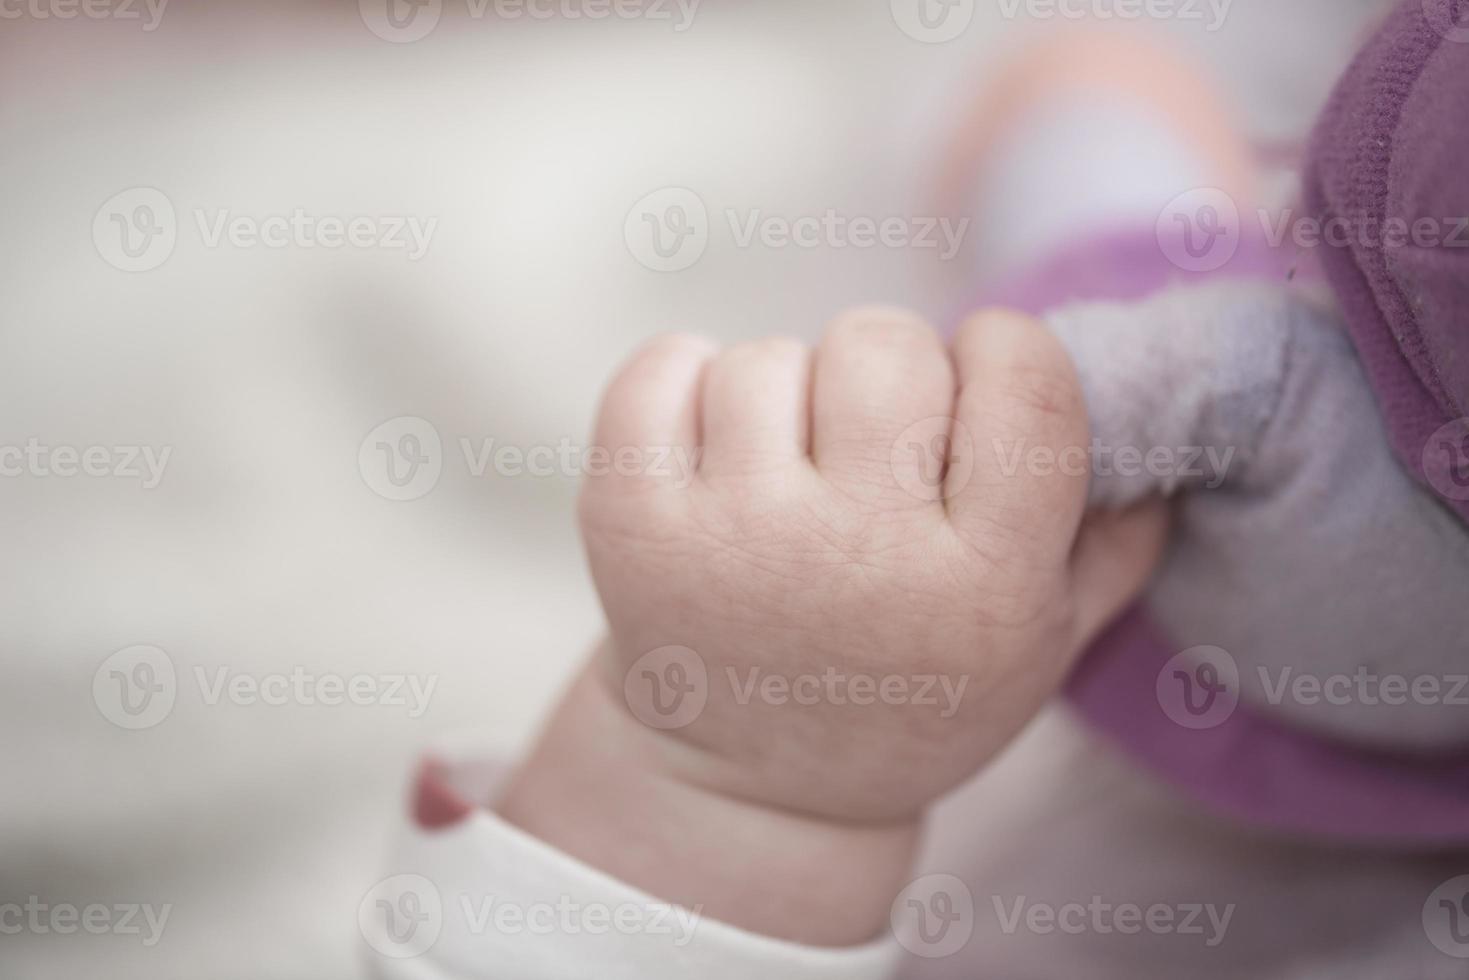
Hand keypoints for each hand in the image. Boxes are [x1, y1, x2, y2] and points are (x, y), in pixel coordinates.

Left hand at [502, 307, 1165, 943]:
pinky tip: (705, 443)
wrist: (751, 782)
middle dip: (886, 372)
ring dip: (783, 393)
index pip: (1025, 377)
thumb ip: (1116, 539)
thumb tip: (1159, 421)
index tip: (973, 390)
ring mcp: (735, 542)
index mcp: (985, 586)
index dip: (1000, 353)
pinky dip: (677, 378)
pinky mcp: (632, 528)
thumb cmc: (911, 692)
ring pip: (770, 357)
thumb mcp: (1041, 648)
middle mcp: (860, 561)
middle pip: (886, 345)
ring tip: (785, 475)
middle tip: (869, 443)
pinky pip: (657, 369)